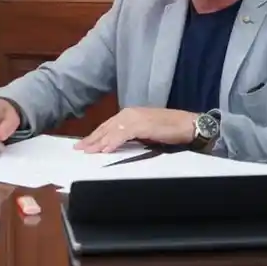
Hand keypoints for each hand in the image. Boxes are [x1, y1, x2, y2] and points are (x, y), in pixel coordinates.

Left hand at [76, 107, 197, 152]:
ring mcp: (136, 118)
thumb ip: (131, 136)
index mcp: (130, 115)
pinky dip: (114, 143)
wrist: (188, 124)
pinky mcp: (143, 125)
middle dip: (92, 139)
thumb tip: (117, 146)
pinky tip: (106, 150)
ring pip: (112, 131)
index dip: (95, 136)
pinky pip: (124, 135)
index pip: (108, 126)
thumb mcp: (145, 132)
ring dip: (99, 142)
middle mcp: (130, 114)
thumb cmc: (170, 129)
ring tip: (88, 152)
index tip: (83, 145)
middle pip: (106, 128)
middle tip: (78, 149)